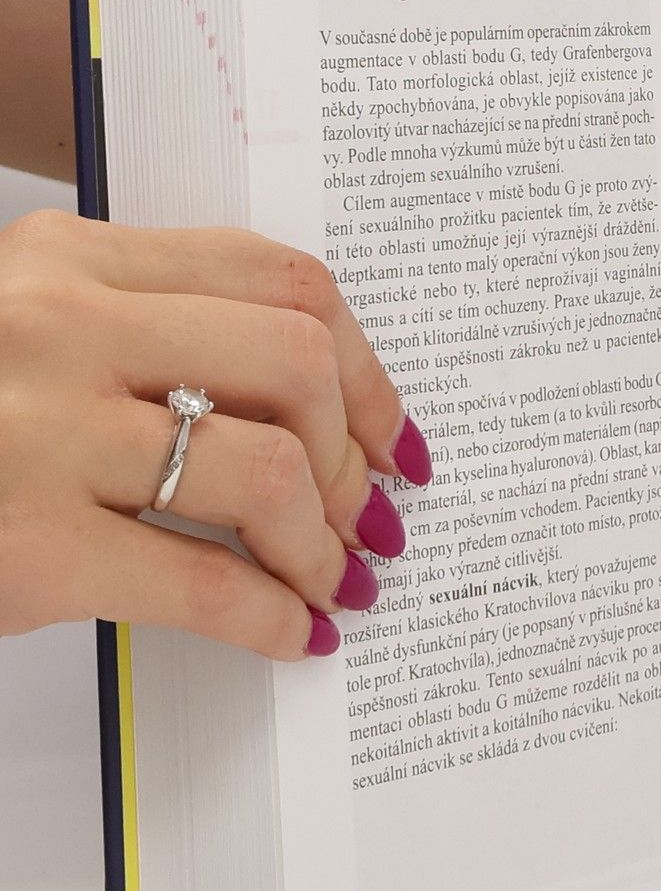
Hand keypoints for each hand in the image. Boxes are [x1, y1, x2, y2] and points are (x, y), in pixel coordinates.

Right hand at [0, 211, 431, 658]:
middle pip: (295, 366)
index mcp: (70, 258)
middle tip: (370, 513)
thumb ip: (147, 330)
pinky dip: (273, 615)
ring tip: (334, 577)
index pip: (281, 280)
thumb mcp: (27, 326)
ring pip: (267, 472)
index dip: (365, 364)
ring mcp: (37, 436)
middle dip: (358, 453)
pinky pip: (204, 582)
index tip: (393, 428)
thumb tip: (315, 402)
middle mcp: (57, 327)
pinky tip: (293, 632)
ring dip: (324, 542)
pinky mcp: (26, 547)